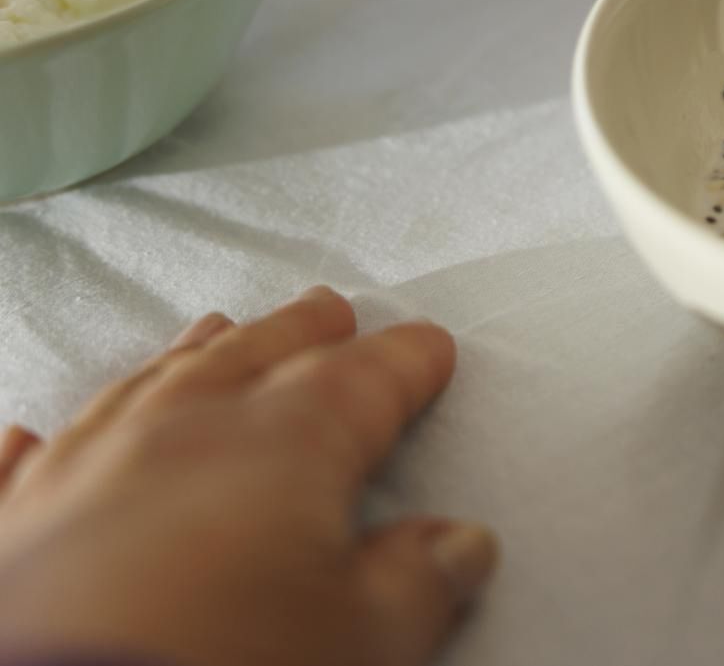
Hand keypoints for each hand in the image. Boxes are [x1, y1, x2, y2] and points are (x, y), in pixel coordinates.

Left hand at [0, 288, 494, 665]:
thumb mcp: (362, 640)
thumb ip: (416, 582)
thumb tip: (458, 546)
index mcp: (284, 443)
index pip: (363, 379)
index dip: (405, 361)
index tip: (430, 349)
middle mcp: (180, 431)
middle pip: (253, 357)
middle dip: (299, 333)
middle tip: (329, 311)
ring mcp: (77, 471)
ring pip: (143, 389)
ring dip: (187, 357)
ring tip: (215, 332)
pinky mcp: (4, 530)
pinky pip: (13, 469)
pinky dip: (26, 446)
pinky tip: (20, 431)